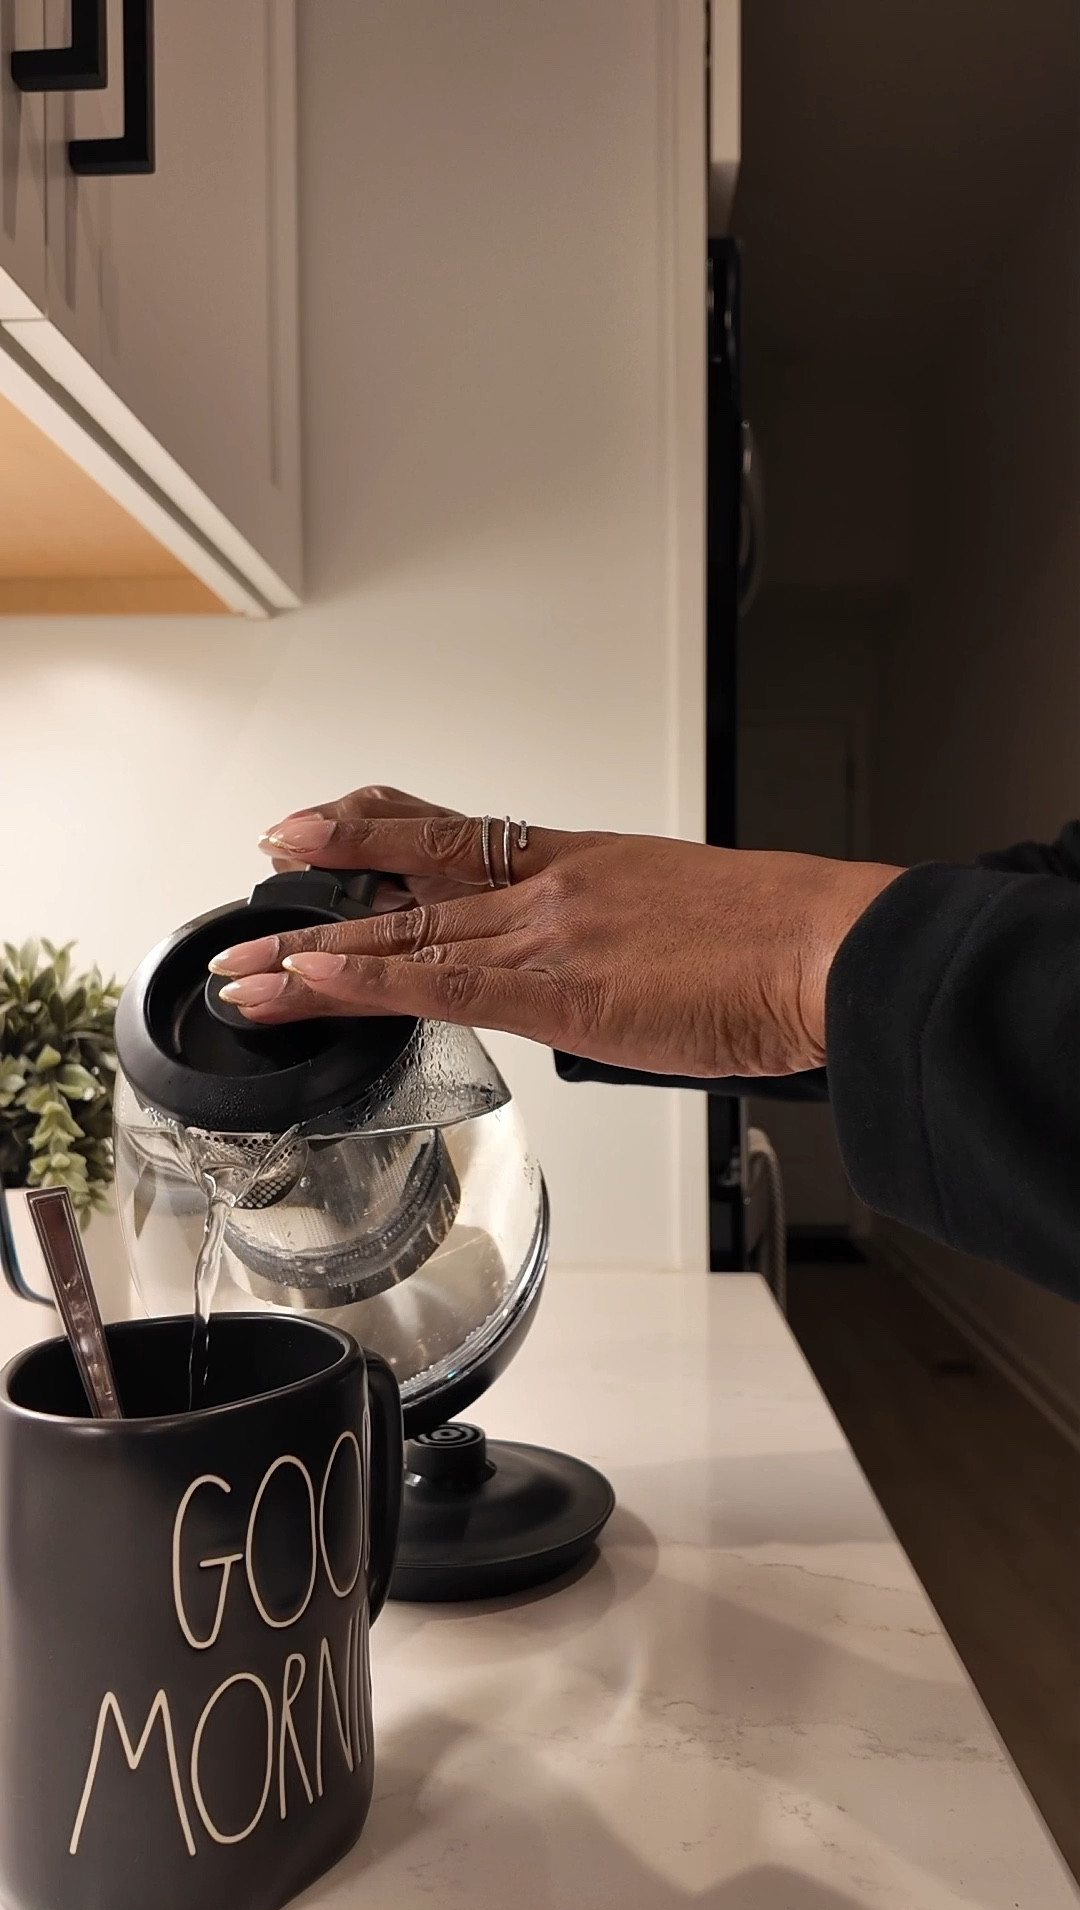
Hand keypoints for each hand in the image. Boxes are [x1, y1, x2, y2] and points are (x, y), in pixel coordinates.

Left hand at [213, 795, 901, 1079]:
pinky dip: (362, 980)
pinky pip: (432, 979)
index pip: (462, 834)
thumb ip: (623, 939)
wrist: (826, 949)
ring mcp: (543, 930)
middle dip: (329, 873)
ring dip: (316, 953)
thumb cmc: (780, 941)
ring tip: (249, 968)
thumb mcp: (685, 919)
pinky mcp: (550, 984)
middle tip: (265, 861)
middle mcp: (549, 884)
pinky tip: (310, 982)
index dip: (386, 825)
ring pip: (403, 933)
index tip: (333, 819)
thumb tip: (602, 973)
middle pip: (413, 870)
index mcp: (584, 862)